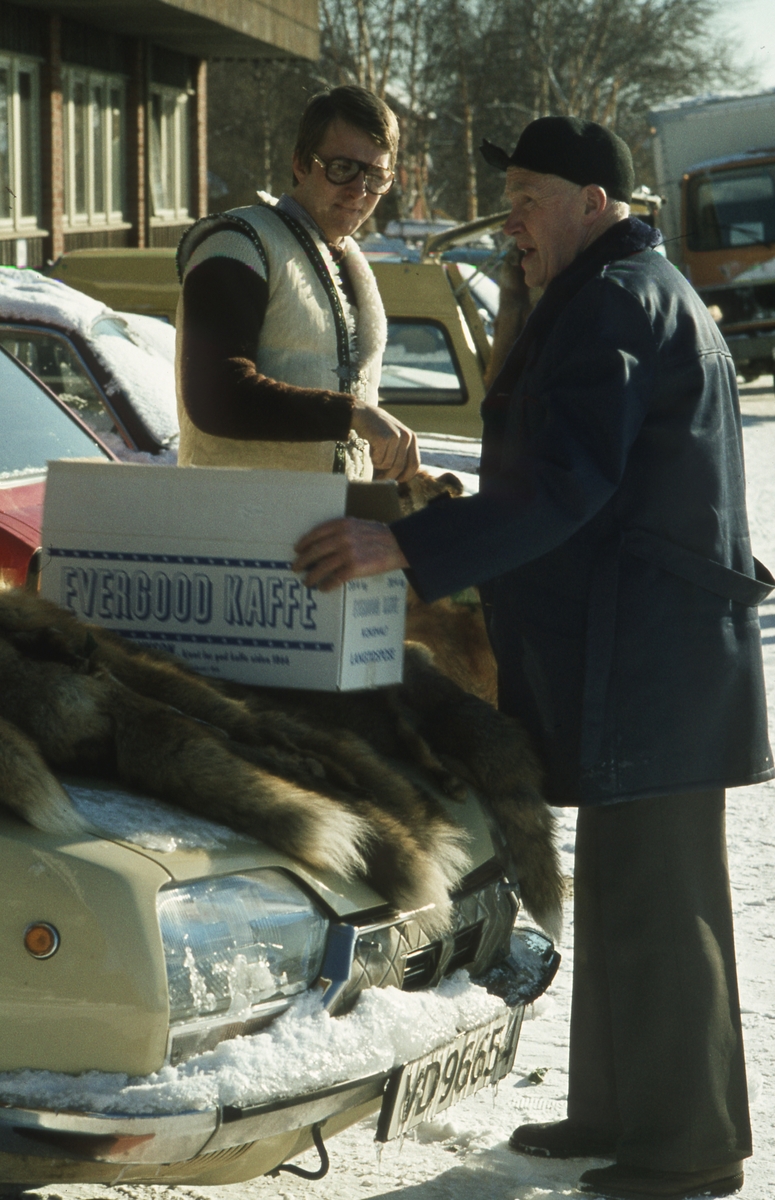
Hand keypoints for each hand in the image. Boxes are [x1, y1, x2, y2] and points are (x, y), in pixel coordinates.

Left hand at [293, 518, 408, 591]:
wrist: (399, 545)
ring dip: (311, 576)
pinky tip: (323, 588)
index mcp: (342, 525)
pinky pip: (335, 578)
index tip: (297, 549)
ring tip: (306, 581)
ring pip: (322, 566)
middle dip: (302, 561)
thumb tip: (324, 542)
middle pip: (315, 551)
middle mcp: (342, 537)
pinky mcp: (355, 568)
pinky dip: (326, 584)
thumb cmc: (380, 535)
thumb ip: (342, 530)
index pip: (316, 533)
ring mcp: (348, 553)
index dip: (304, 543)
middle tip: (295, 568)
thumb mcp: (358, 525)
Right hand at [350, 401, 419, 481]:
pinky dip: (373, 458)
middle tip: (379, 477)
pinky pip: (379, 460)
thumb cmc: (378, 431)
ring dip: (378, 464)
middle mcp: (407, 436)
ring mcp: (396, 436)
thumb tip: (398, 479)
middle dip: (388, 475)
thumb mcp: (394, 440)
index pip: (415, 463)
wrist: (363, 414)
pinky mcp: (384, 438)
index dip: (406, 475)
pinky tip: (371, 447)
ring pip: (388, 465)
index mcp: (412, 437)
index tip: (398, 480)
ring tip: (375, 453)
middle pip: (399, 467)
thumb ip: (400, 455)